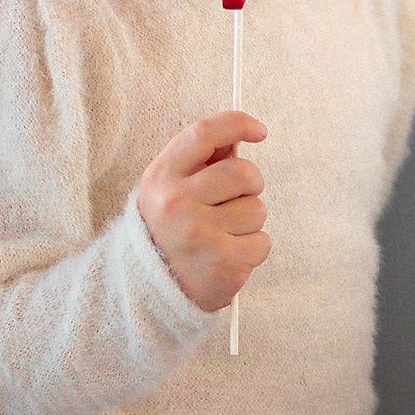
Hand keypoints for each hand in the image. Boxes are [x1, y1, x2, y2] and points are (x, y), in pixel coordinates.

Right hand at [137, 113, 269, 314]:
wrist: (151, 291)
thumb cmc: (169, 231)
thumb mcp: (169, 189)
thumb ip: (201, 162)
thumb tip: (239, 137)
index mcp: (161, 177)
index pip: (203, 133)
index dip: (237, 123)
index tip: (259, 131)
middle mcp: (177, 203)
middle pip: (243, 172)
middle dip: (250, 184)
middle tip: (236, 200)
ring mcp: (200, 233)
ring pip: (257, 209)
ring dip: (249, 222)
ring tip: (223, 235)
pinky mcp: (224, 262)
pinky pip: (263, 241)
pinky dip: (252, 249)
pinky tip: (228, 256)